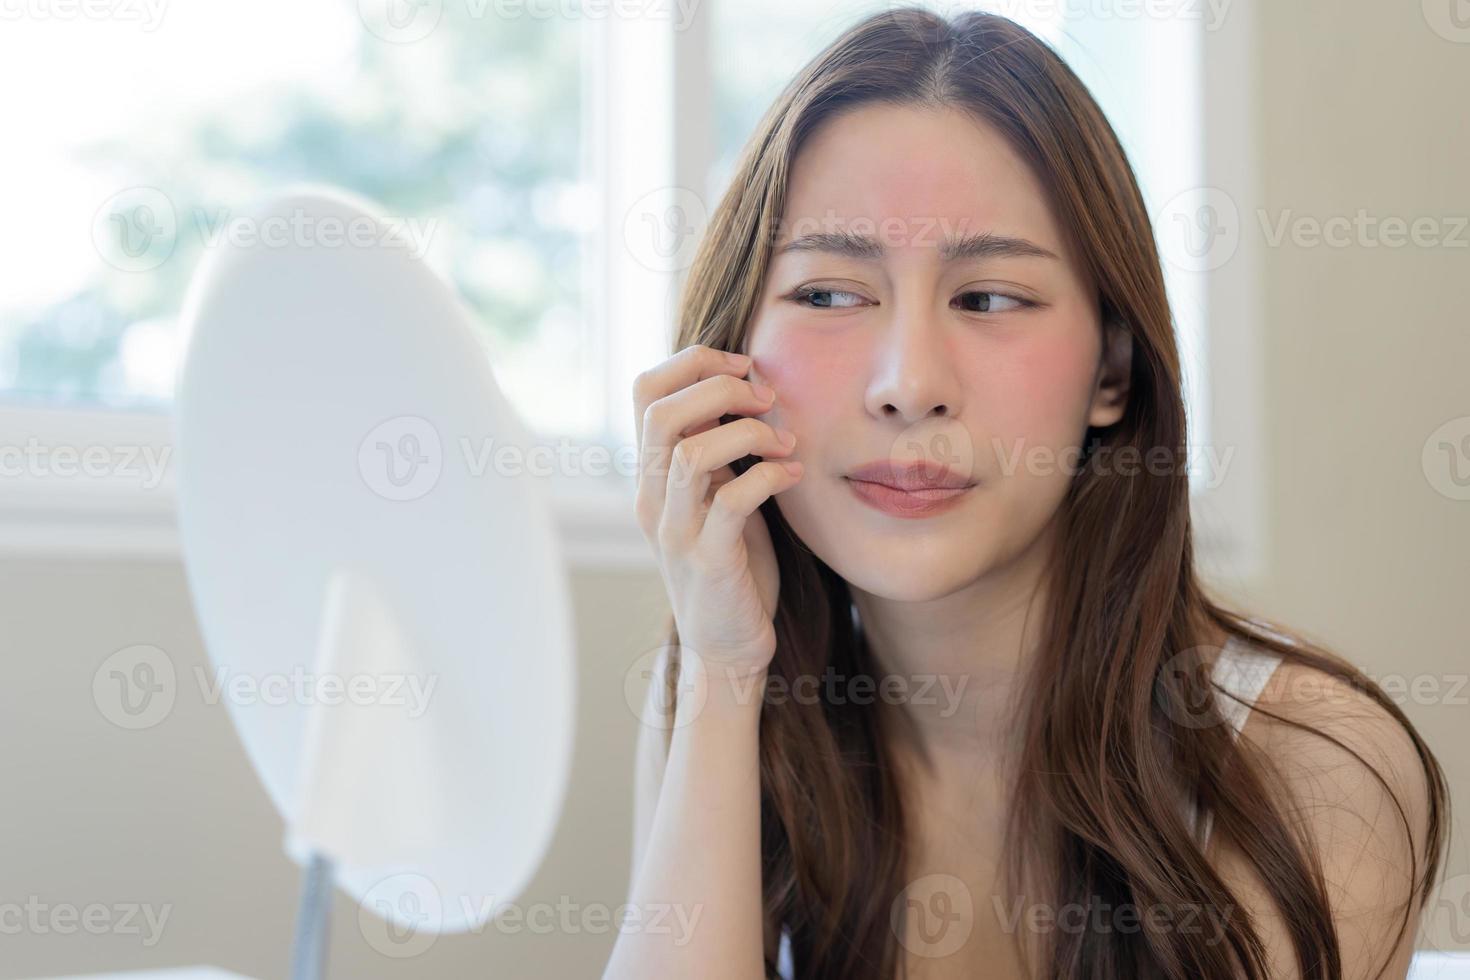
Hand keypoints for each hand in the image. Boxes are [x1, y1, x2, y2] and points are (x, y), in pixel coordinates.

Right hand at [633, 344, 801, 679]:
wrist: (727, 648)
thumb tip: (754, 387)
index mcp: (651, 474)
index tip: (746, 366)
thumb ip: (721, 450)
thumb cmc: (733, 565)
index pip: (645, 391)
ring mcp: (675, 530)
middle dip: (719, 386)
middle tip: (768, 397)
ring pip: (689, 454)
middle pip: (659, 412)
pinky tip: (793, 475)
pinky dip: (769, 476)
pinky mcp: (708, 561)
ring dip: (748, 433)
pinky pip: (731, 501)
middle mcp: (651, 498)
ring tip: (787, 441)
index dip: (693, 362)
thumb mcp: (719, 496)